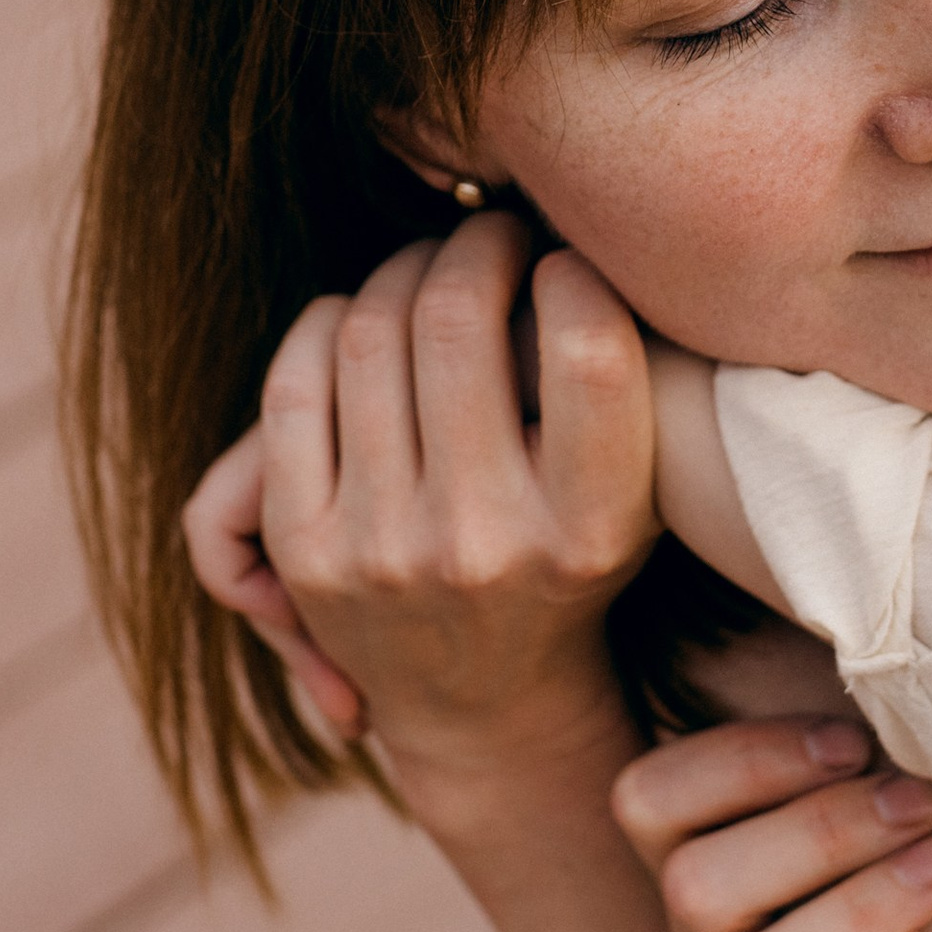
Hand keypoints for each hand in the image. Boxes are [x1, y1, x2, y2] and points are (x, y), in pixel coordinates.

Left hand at [192, 216, 660, 788]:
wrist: (485, 703)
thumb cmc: (574, 554)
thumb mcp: (635, 489)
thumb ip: (614, 376)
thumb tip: (570, 228)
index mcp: (591, 530)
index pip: (586, 353)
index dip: (573, 272)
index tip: (568, 263)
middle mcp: (482, 546)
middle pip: (456, 318)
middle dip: (476, 244)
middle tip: (495, 233)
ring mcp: (379, 551)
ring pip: (367, 331)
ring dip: (406, 270)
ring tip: (437, 269)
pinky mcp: (305, 551)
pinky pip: (295, 381)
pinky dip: (330, 321)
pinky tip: (367, 316)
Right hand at [613, 712, 931, 931]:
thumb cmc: (929, 822)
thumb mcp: (879, 754)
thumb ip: (848, 696)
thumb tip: (853, 580)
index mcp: (702, 845)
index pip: (649, 801)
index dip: (739, 762)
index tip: (849, 738)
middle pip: (696, 891)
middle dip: (817, 832)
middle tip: (922, 800)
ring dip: (853, 914)